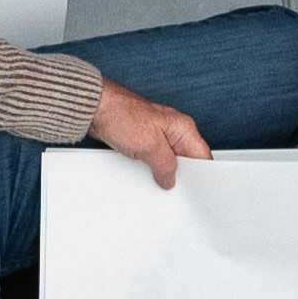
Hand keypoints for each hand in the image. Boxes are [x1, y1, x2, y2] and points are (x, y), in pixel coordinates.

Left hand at [88, 80, 208, 181]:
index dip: (200, 175)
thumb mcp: (150, 147)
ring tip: (155, 180)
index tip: (193, 189)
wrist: (95, 109)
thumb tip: (169, 180)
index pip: (202, 156)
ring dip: (161, 171)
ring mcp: (157, 135)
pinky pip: (152, 158)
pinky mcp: (142, 140)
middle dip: (179, 175)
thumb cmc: (122, 115)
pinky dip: (149, 167)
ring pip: (167, 160)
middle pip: (185, 160)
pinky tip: (143, 173)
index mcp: (183, 127)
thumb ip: (165, 166)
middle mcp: (173, 130)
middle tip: (171, 186)